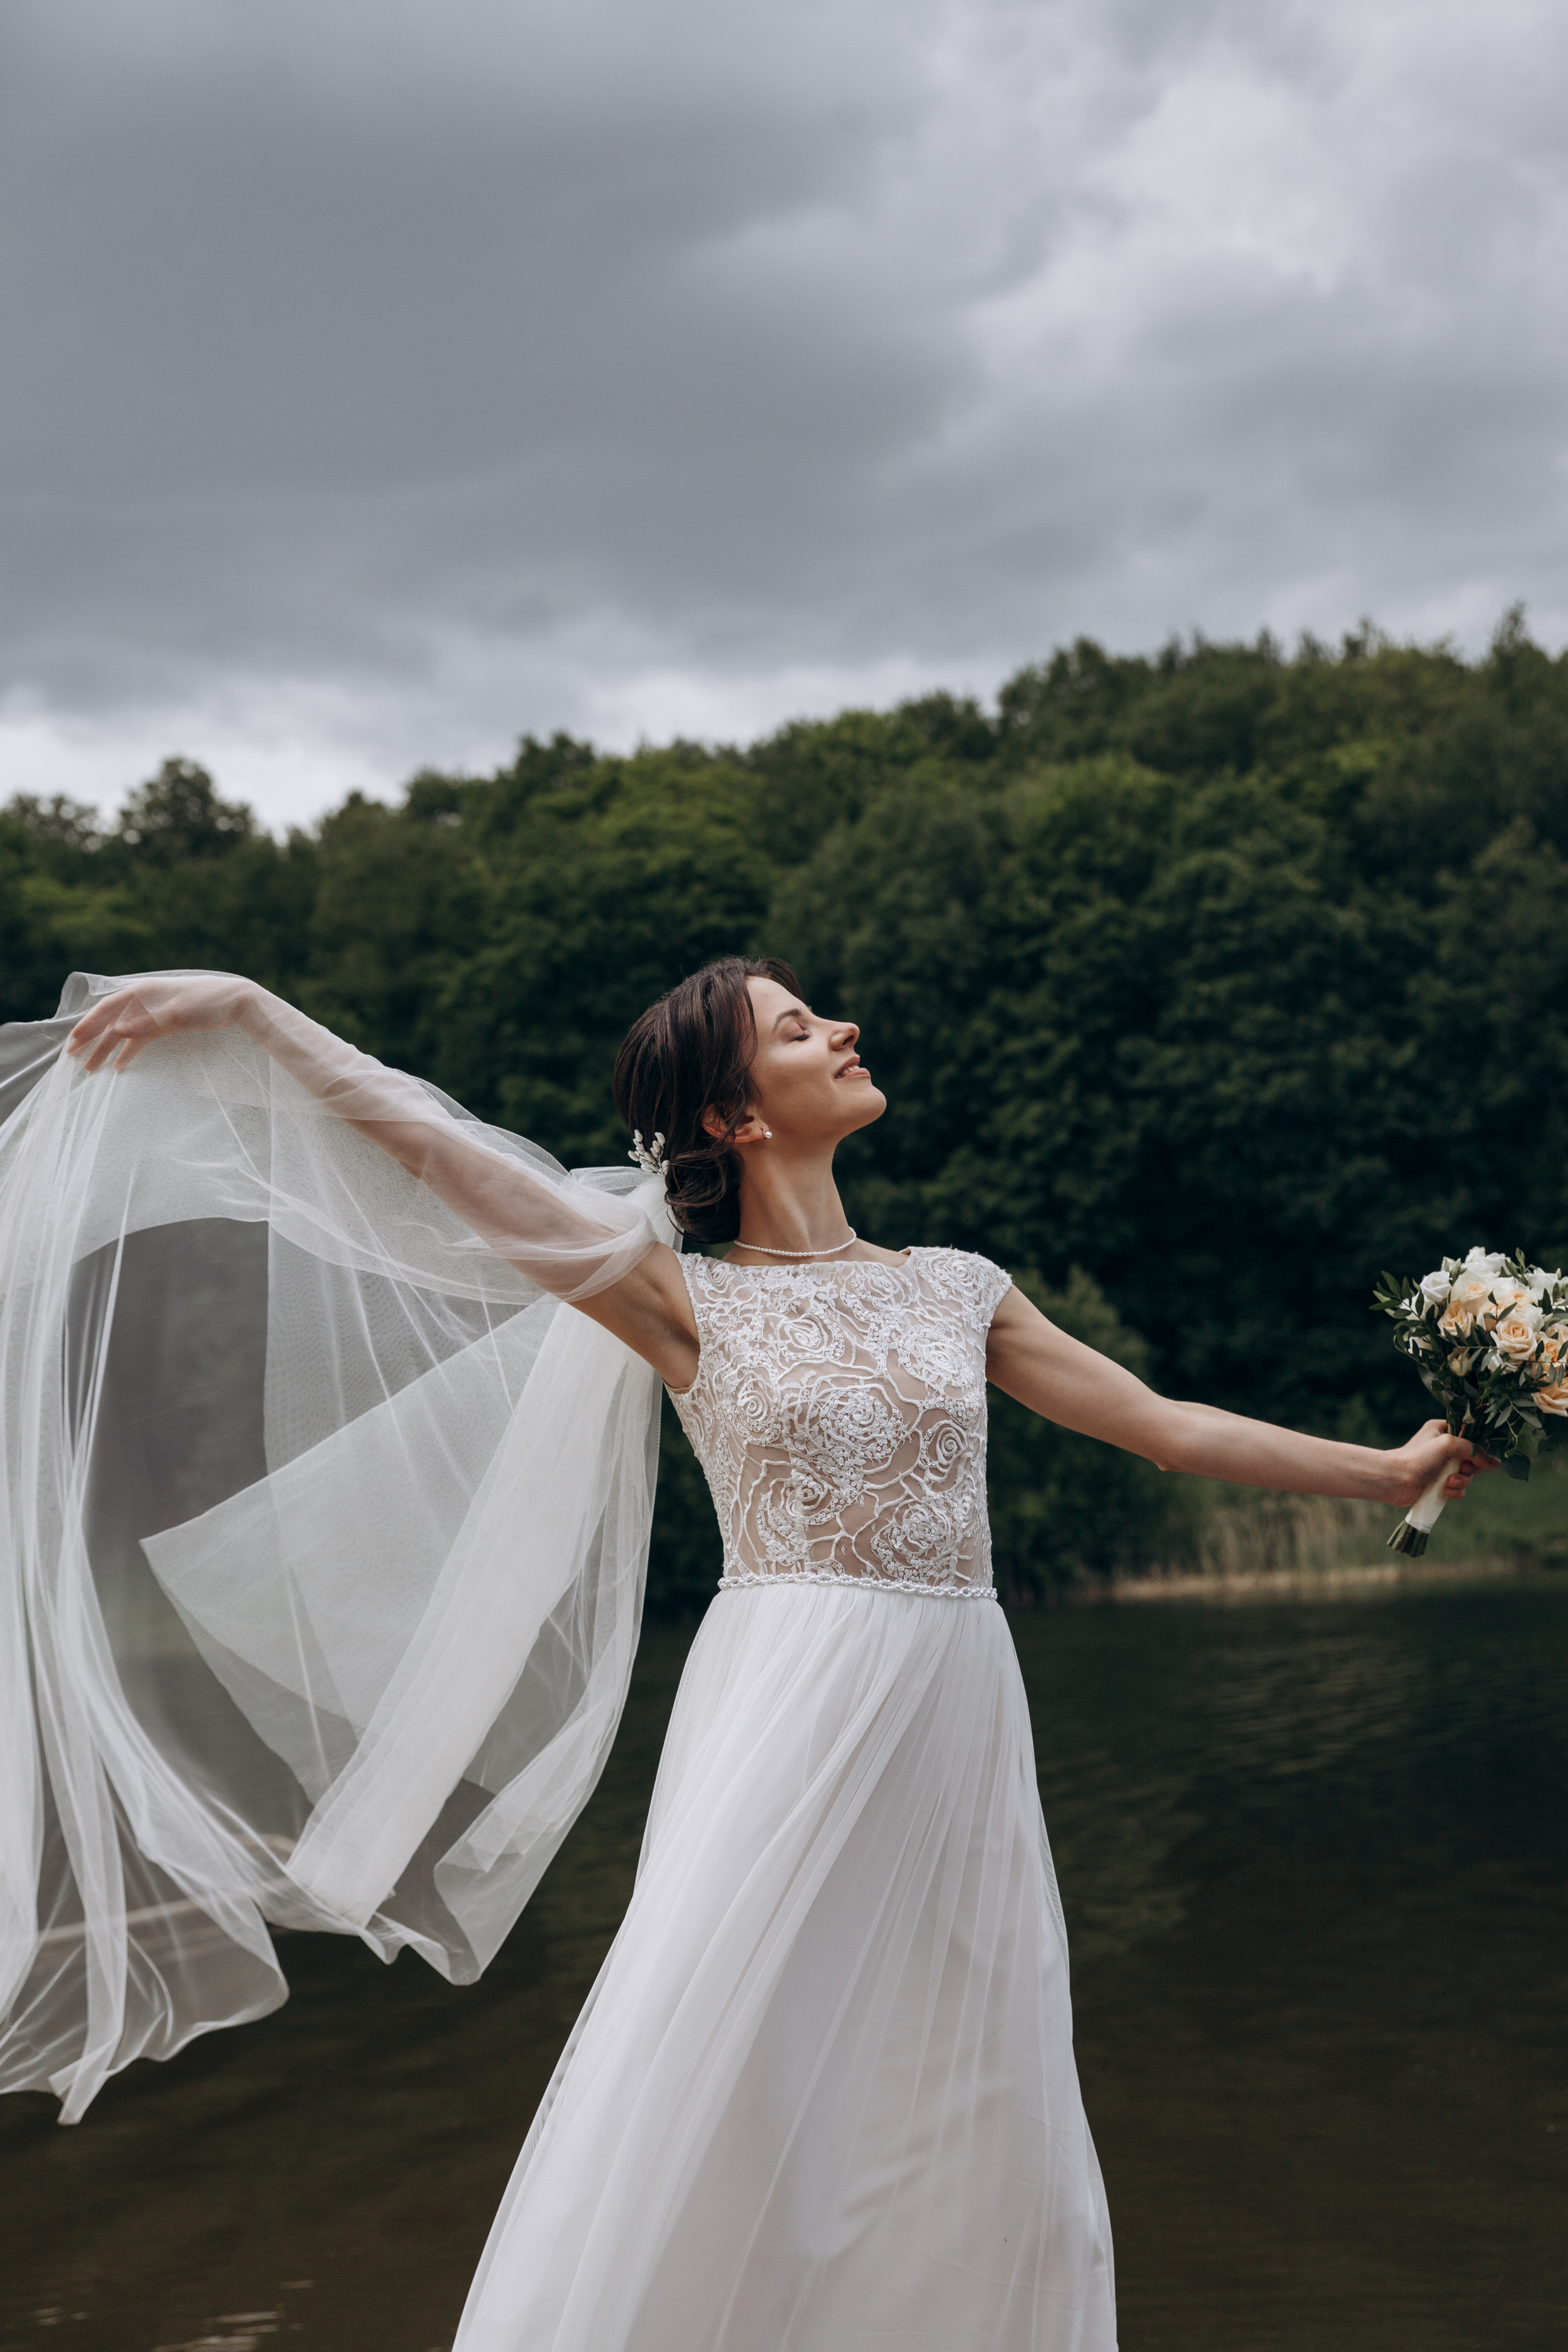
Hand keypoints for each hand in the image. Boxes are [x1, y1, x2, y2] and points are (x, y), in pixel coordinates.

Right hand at [66, 975, 256, 1072]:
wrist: (237, 1002)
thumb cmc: (208, 1002)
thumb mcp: (178, 1013)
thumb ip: (147, 1022)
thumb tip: (119, 1030)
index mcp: (144, 991)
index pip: (108, 1008)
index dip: (88, 1024)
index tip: (74, 1041)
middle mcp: (145, 1001)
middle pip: (111, 1020)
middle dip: (91, 1038)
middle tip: (72, 1057)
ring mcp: (154, 1013)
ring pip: (124, 1032)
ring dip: (107, 1048)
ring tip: (91, 1068)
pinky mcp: (165, 1024)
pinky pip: (140, 1039)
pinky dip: (129, 1052)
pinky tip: (119, 1066)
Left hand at [1391, 1418, 1499, 1506]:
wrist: (1395, 1480)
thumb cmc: (1417, 1457)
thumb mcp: (1447, 1444)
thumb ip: (1473, 1449)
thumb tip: (1496, 1462)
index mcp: (1442, 1430)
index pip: (1470, 1436)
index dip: (1477, 1448)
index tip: (1476, 1456)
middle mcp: (1443, 1447)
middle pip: (1472, 1458)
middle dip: (1470, 1467)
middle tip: (1462, 1468)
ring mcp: (1441, 1466)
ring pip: (1467, 1475)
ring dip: (1462, 1480)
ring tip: (1449, 1482)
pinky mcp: (1439, 1484)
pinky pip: (1459, 1488)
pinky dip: (1456, 1491)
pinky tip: (1446, 1491)